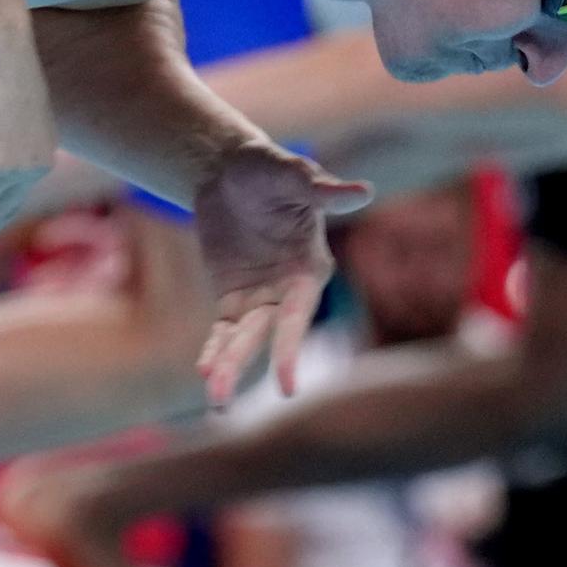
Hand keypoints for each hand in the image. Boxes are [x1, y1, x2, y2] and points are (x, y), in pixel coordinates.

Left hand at [186, 141, 376, 400]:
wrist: (231, 170)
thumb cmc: (269, 168)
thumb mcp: (291, 174)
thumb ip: (320, 188)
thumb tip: (362, 191)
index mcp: (309, 268)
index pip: (299, 316)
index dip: (291, 349)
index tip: (286, 387)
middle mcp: (288, 288)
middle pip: (267, 334)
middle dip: (244, 363)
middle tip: (222, 398)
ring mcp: (260, 294)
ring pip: (244, 337)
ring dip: (228, 364)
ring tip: (214, 398)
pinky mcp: (233, 295)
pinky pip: (224, 329)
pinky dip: (215, 348)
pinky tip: (204, 372)